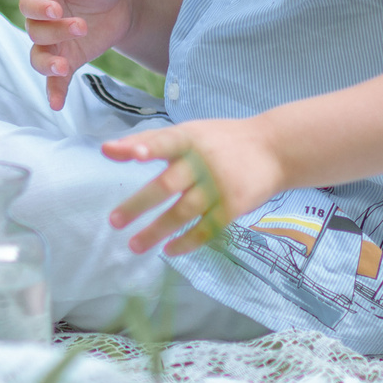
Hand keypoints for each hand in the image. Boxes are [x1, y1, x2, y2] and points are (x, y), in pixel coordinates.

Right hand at [20, 0, 133, 109]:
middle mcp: (41, 20)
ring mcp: (53, 43)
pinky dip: (54, 92)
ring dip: (47, 64)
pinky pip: (55, 80)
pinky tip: (57, 105)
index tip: (55, 11)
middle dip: (56, 32)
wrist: (121, 5)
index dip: (37, 8)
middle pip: (36, 31)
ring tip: (64, 67)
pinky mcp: (67, 61)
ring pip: (38, 57)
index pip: (28, 2)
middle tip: (82, 26)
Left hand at [101, 119, 287, 255]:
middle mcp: (203, 162)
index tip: (133, 155)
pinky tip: (169, 250)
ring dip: (156, 231)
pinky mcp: (233, 207)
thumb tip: (106, 150)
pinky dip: (186, 242)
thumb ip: (151, 141)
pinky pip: (206, 229)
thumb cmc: (222, 140)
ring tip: (135, 245)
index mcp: (191, 138)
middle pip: (167, 185)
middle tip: (115, 221)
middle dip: (139, 204)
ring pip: (182, 213)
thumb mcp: (190, 132)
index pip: (166, 141)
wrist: (276, 150)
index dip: (149, 147)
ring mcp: (219, 186)